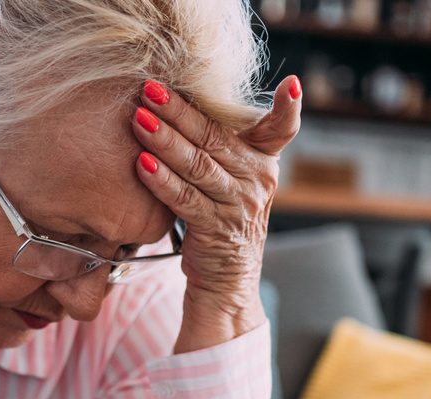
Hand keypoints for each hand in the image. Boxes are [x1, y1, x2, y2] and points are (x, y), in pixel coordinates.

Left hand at [131, 76, 301, 352]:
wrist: (226, 280)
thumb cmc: (220, 216)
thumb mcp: (231, 177)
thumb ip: (219, 143)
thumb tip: (175, 99)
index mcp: (264, 160)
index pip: (281, 130)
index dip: (287, 109)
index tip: (291, 86)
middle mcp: (258, 180)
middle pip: (215, 138)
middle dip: (179, 111)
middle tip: (150, 89)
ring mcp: (239, 206)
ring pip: (198, 166)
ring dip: (165, 141)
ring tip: (139, 120)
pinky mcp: (216, 230)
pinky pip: (185, 200)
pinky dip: (162, 181)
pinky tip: (141, 164)